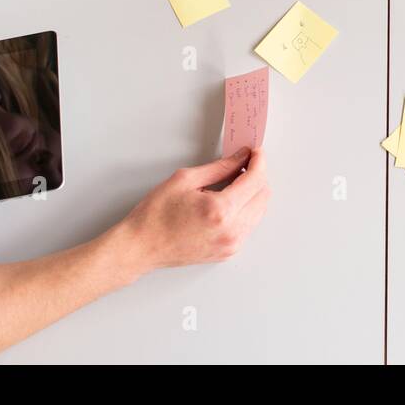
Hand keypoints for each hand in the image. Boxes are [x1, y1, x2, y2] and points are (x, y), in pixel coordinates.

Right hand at [108, 148, 269, 279]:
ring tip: (234, 181)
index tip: (255, 151)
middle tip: (243, 164)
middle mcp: (231, 231)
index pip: (255, 180)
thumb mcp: (185, 179)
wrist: (141, 247)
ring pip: (258, 212)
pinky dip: (244, 210)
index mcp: (220, 210)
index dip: (258, 161)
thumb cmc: (155, 215)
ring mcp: (231, 245)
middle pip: (263, 196)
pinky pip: (248, 226)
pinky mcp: (227, 252)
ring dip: (252, 194)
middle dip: (257, 176)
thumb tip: (240, 158)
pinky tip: (229, 201)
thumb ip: (219, 167)